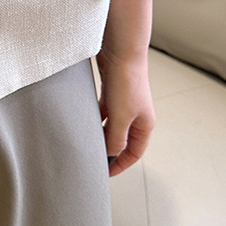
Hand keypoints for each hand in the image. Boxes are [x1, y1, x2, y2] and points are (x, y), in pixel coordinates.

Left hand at [95, 49, 155, 175]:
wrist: (121, 51)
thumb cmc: (126, 82)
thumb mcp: (121, 116)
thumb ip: (115, 138)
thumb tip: (110, 153)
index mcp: (144, 124)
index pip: (134, 152)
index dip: (120, 164)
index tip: (104, 174)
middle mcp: (136, 115)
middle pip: (122, 140)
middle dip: (108, 151)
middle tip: (91, 159)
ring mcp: (123, 103)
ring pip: (110, 126)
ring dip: (99, 134)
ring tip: (83, 143)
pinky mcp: (111, 92)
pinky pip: (102, 112)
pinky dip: (94, 119)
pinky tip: (82, 122)